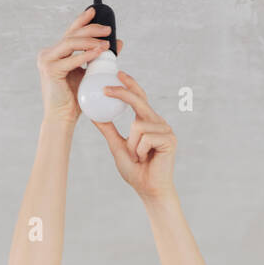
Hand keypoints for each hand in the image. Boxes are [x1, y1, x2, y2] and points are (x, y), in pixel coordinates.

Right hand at [37, 6, 119, 123]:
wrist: (62, 119)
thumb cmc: (75, 100)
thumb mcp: (88, 74)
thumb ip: (98, 57)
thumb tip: (118, 43)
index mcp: (55, 53)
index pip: (70, 32)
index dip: (82, 21)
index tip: (94, 12)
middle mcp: (48, 54)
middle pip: (71, 34)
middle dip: (91, 29)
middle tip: (108, 30)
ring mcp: (47, 60)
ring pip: (70, 43)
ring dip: (90, 41)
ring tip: (106, 42)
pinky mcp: (50, 70)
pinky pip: (71, 59)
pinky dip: (86, 55)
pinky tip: (98, 52)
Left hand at [92, 72, 176, 198]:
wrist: (149, 190)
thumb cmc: (136, 171)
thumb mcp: (117, 147)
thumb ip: (108, 130)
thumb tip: (93, 115)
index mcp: (148, 122)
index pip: (139, 98)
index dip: (129, 85)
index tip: (118, 73)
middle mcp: (158, 123)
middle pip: (139, 101)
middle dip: (122, 93)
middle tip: (106, 89)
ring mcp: (166, 130)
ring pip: (138, 125)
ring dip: (132, 145)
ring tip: (138, 158)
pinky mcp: (169, 140)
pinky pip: (145, 137)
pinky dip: (140, 150)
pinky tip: (146, 159)